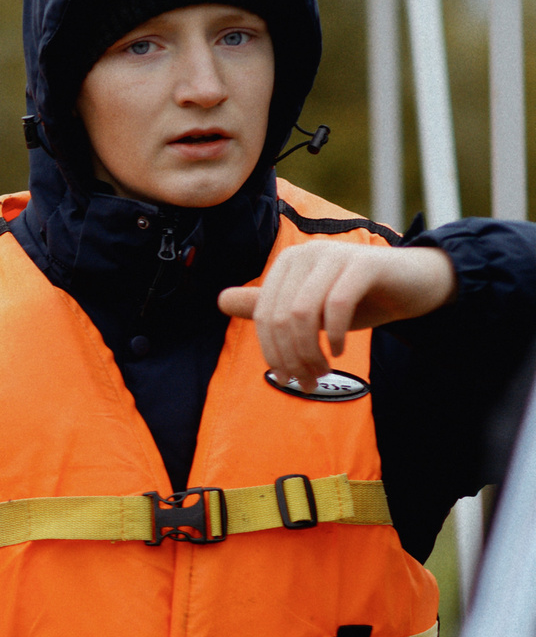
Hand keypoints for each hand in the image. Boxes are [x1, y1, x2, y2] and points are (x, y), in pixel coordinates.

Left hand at [216, 241, 455, 385]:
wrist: (416, 284)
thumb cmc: (359, 298)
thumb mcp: (310, 309)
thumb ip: (269, 306)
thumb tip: (220, 301)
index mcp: (287, 264)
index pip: (264, 316)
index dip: (272, 353)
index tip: (288, 379)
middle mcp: (304, 253)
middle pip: (281, 318)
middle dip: (291, 357)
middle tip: (308, 382)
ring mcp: (333, 255)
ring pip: (303, 314)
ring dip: (311, 352)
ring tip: (323, 371)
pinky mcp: (364, 263)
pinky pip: (336, 305)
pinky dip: (335, 334)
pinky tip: (340, 350)